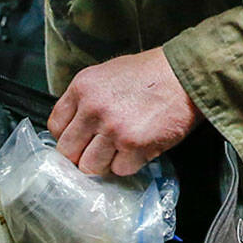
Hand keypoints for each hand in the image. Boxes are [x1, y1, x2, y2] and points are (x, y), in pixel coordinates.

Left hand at [49, 48, 197, 177]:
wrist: (186, 73)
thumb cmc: (151, 73)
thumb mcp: (108, 74)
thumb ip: (87, 99)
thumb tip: (75, 128)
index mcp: (82, 87)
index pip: (55, 127)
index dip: (69, 137)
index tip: (80, 140)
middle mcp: (93, 108)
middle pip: (68, 151)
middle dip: (83, 155)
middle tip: (100, 151)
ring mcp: (113, 128)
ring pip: (91, 166)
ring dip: (106, 163)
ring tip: (122, 150)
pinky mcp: (134, 145)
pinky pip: (120, 170)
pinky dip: (130, 164)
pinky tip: (140, 148)